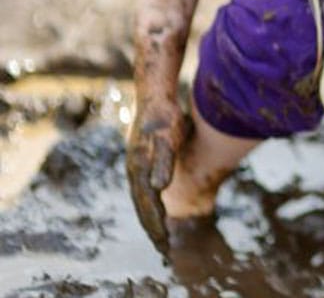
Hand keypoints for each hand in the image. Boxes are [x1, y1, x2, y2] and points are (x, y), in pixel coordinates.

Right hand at [126, 94, 187, 250]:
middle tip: (164, 250)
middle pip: (143, 207)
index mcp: (139, 170)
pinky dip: (152, 205)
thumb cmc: (164, 116)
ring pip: (143, 200)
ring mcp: (137, 166)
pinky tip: (158, 209)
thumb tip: (159, 188)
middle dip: (153, 229)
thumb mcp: (167, 138)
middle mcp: (135, 171)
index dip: (156, 225)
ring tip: (161, 236)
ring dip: (151, 219)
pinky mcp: (143, 161)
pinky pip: (147, 190)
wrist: (154, 95)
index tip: (165, 243)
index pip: (148, 205)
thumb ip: (163, 162)